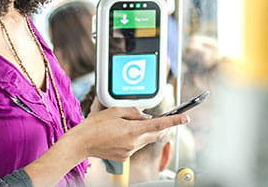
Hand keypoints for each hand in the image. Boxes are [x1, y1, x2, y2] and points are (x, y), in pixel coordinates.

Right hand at [67, 107, 188, 160]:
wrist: (81, 143)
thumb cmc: (95, 125)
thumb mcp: (115, 110)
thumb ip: (134, 112)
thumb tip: (147, 116)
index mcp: (133, 130)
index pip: (160, 125)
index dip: (175, 121)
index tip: (185, 118)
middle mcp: (134, 143)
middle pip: (156, 134)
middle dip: (160, 126)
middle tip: (158, 119)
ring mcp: (129, 151)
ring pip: (145, 140)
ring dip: (143, 132)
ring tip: (125, 125)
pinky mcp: (124, 157)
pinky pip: (135, 146)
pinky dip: (133, 138)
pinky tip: (119, 134)